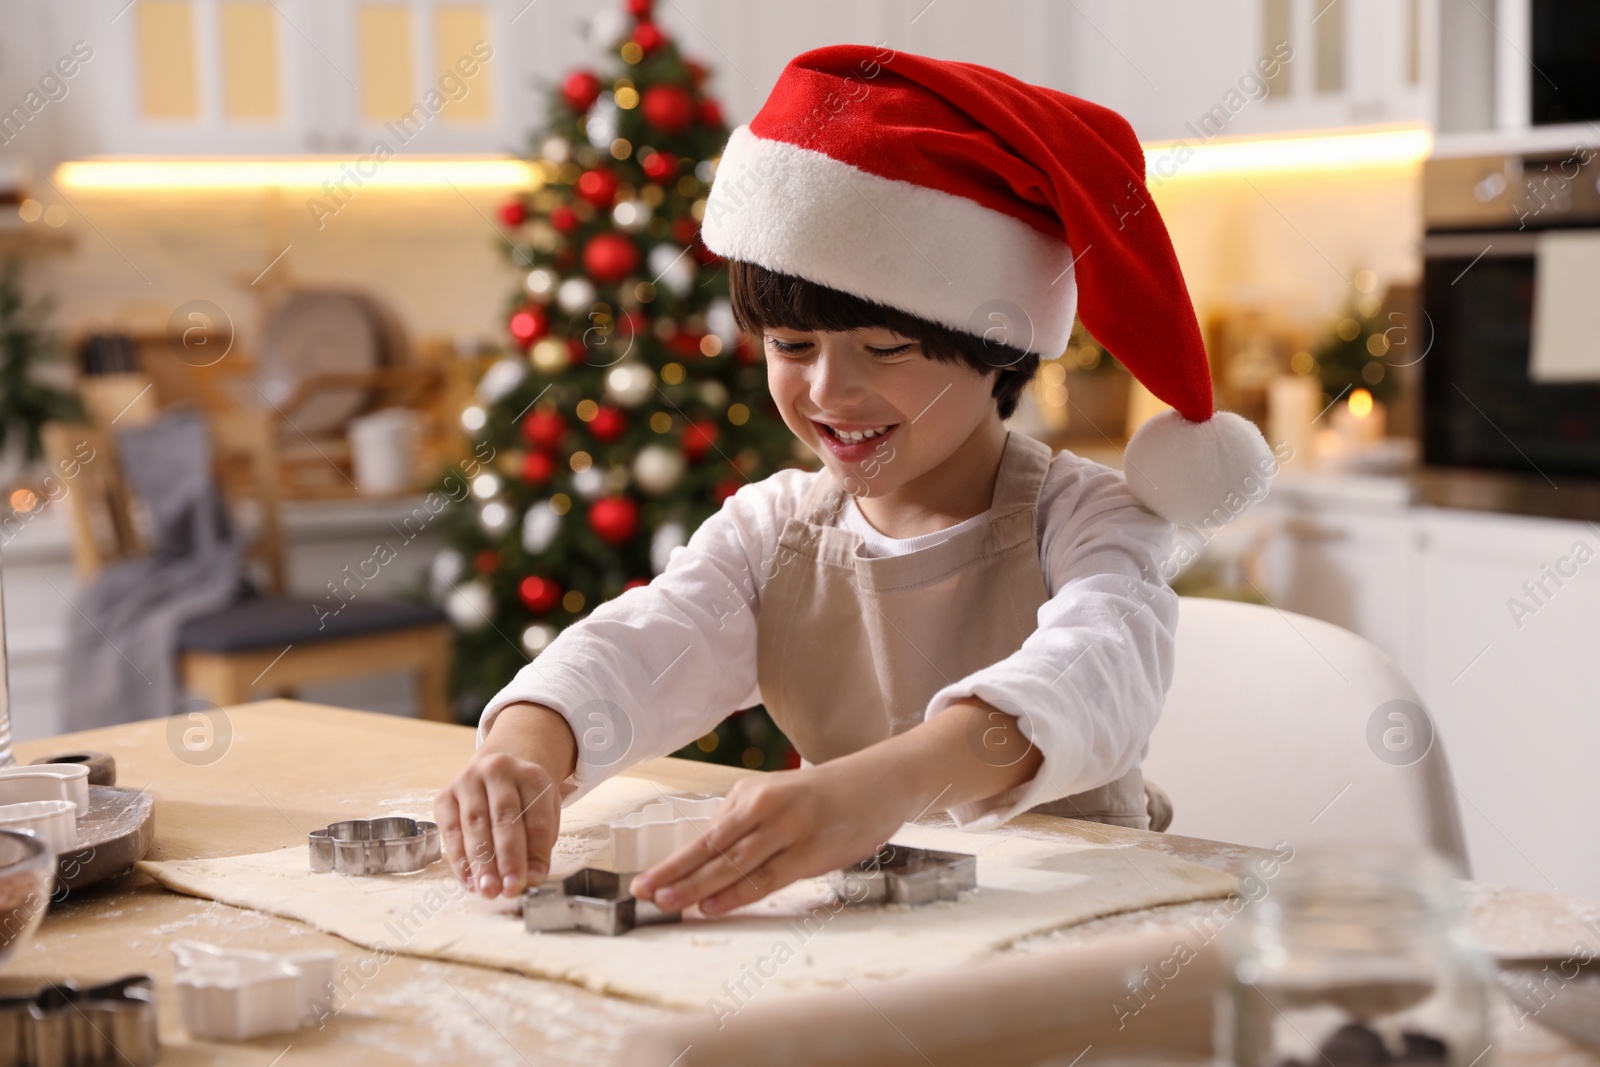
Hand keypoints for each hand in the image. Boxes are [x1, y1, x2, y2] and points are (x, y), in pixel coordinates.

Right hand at [433, 751, 561, 898]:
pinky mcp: (444, 796)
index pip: (536, 815)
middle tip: (510, 888)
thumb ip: (538, 844)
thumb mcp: (542, 814)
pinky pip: (450, 830)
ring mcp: (467, 781)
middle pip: (504, 817)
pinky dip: (459, 858)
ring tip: (488, 890)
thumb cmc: (524, 801)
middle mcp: (497, 771)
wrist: (498, 774)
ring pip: (474, 824)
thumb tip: (530, 877)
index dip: (537, 849)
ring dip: (481, 862)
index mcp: (531, 774)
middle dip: (508, 858)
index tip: (535, 878)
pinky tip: (468, 879)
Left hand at [627, 759, 917, 915]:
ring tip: (669, 904)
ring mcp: (789, 828)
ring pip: (734, 864)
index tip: (644, 883)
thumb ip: (747, 823)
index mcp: (751, 792)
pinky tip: (713, 905)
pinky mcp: (812, 850)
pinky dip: (737, 893)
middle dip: (674, 875)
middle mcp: (765, 807)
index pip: (704, 835)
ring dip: (698, 886)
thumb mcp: (778, 796)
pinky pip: (767, 878)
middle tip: (643, 894)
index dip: (672, 863)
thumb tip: (710, 858)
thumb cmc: (826, 795)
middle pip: (711, 848)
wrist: (880, 781)